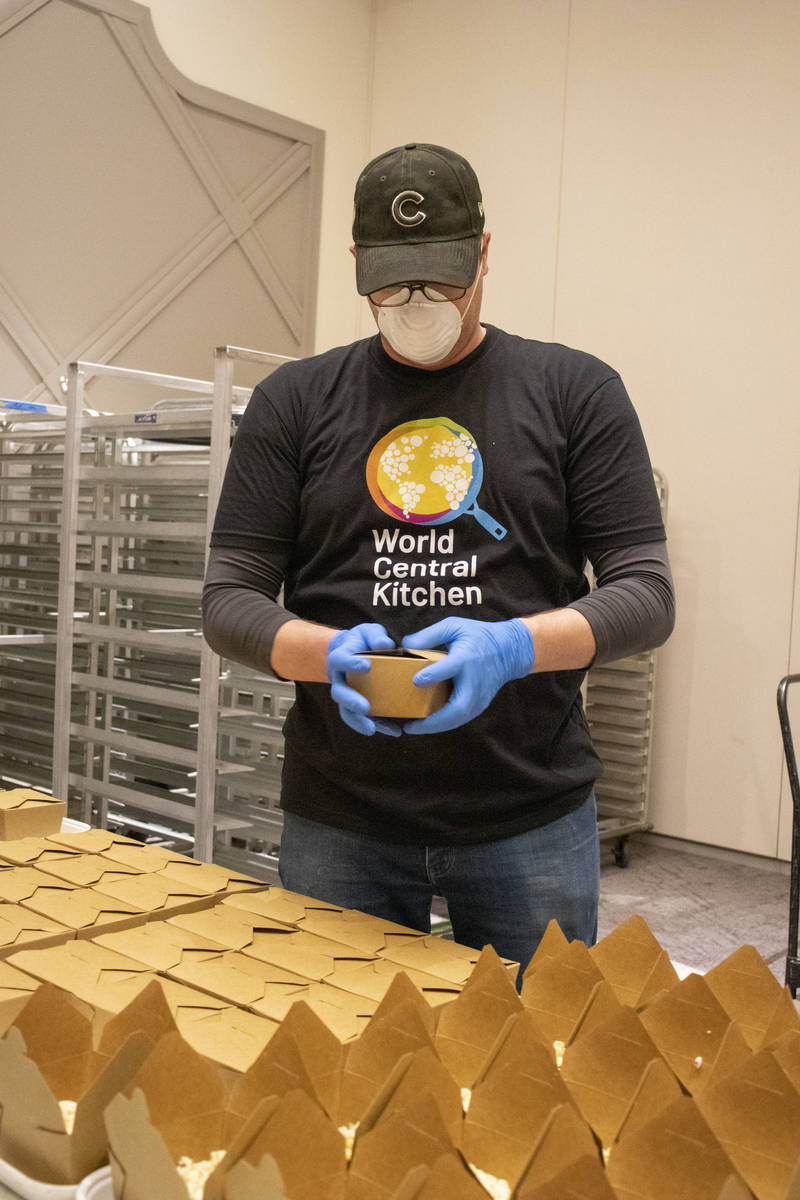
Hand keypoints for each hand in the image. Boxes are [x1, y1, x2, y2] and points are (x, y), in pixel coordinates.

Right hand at [327, 623, 402, 736]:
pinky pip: (363, 718)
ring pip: (346, 711)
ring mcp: (346, 694)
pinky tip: (393, 731)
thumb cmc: (364, 640)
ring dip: (359, 721)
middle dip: (351, 701)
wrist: (354, 651)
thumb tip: (386, 645)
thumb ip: (376, 636)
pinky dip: (378, 726)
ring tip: (373, 729)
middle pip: (339, 692)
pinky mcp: (357, 705)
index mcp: (340, 658)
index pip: (339, 660)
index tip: (366, 665)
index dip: (350, 663)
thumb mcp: (369, 632)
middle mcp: (339, 678)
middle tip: (365, 708)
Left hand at [401, 616, 534, 733]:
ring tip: (414, 728)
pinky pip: (461, 718)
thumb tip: (404, 645)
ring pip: (458, 718)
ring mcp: (479, 696)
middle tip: (410, 727)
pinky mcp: (480, 704)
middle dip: (433, 721)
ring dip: (436, 727)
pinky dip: (444, 724)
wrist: (510, 650)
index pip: (449, 669)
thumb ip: (429, 635)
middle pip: (457, 708)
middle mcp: (474, 681)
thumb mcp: (454, 626)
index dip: (432, 675)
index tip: (415, 681)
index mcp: (466, 658)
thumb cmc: (477, 636)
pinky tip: (427, 725)